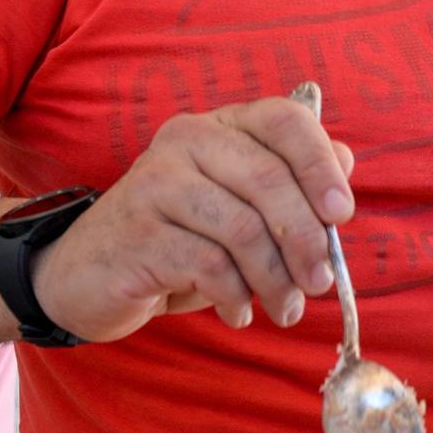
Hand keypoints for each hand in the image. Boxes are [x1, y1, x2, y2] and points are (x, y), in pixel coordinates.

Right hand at [30, 95, 354, 341]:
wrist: (87, 277)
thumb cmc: (181, 242)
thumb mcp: (242, 210)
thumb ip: (291, 185)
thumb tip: (346, 162)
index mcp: (221, 126)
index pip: (284, 121)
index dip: (320, 165)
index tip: (342, 216)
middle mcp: (187, 140)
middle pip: (269, 179)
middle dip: (306, 240)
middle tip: (321, 283)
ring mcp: (156, 182)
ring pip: (243, 229)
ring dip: (275, 279)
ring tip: (285, 309)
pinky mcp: (138, 232)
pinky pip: (209, 265)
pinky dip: (235, 296)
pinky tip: (238, 312)